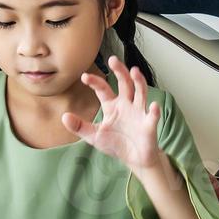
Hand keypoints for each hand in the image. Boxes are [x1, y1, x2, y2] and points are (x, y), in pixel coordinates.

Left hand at [62, 55, 162, 172]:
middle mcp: (127, 105)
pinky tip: (153, 106)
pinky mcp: (149, 125)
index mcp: (112, 106)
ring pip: (141, 92)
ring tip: (135, 71)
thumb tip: (64, 116)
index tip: (84, 77)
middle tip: (113, 60)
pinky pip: (152, 116)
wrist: (135, 159)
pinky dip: (154, 111)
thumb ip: (80, 126)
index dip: (94, 82)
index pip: (103, 89)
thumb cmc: (116, 144)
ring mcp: (139, 113)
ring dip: (139, 82)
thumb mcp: (94, 136)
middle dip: (119, 71)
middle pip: (124, 83)